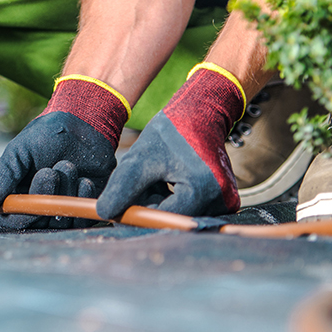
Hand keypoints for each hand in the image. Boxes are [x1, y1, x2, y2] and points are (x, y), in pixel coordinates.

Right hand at [0, 76, 129, 228]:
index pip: (10, 219)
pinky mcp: (84, 205)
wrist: (83, 123)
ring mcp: (61, 206)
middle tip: (49, 171)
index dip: (18, 213)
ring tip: (67, 165)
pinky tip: (84, 179)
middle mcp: (38, 203)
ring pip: (59, 220)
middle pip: (35, 222)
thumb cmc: (46, 134)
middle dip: (43, 196)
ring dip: (64, 192)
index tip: (27, 193)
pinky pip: (82, 217)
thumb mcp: (19, 151)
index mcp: (17, 192)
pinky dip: (82, 198)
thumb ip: (1, 178)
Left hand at [96, 64, 244, 218]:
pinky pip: (189, 207)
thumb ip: (123, 187)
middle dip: (149, 205)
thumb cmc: (171, 131)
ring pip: (178, 213)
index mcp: (203, 190)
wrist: (201, 114)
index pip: (163, 218)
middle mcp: (221, 201)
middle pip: (172, 218)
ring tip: (155, 175)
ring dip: (159, 201)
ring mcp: (226, 201)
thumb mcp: (141, 157)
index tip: (118, 209)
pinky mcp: (225, 200)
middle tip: (139, 182)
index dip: (138, 214)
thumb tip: (104, 213)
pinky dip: (171, 198)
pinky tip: (167, 179)